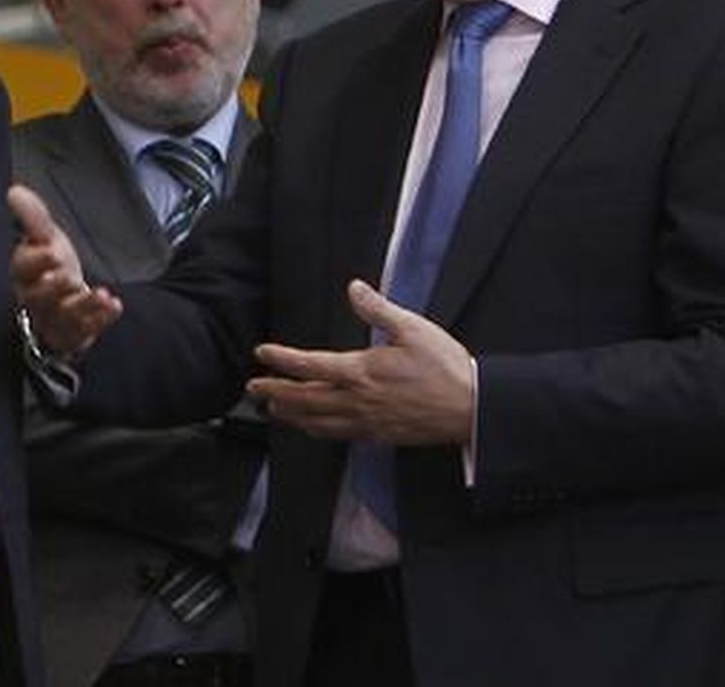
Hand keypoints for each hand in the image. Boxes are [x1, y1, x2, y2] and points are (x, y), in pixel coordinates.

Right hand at [7, 184, 121, 356]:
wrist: (63, 300)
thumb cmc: (50, 266)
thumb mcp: (44, 238)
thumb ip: (32, 217)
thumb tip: (15, 191)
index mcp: (25, 273)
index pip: (23, 268)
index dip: (36, 261)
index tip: (52, 251)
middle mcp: (36, 298)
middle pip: (39, 297)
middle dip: (54, 288)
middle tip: (69, 277)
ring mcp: (55, 318)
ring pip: (63, 316)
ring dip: (83, 306)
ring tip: (100, 294)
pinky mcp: (74, 333)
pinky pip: (86, 329)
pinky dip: (101, 318)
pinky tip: (114, 305)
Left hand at [247, 279, 473, 445]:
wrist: (472, 409)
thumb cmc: (445, 367)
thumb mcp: (412, 328)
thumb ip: (378, 309)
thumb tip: (354, 288)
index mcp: (361, 372)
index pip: (310, 365)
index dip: (282, 360)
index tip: (262, 353)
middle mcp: (357, 400)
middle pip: (304, 398)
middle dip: (275, 392)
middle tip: (252, 388)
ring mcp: (366, 422)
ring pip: (316, 421)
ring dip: (290, 414)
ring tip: (272, 409)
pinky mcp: (378, 436)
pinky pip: (337, 435)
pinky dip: (316, 430)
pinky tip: (310, 426)